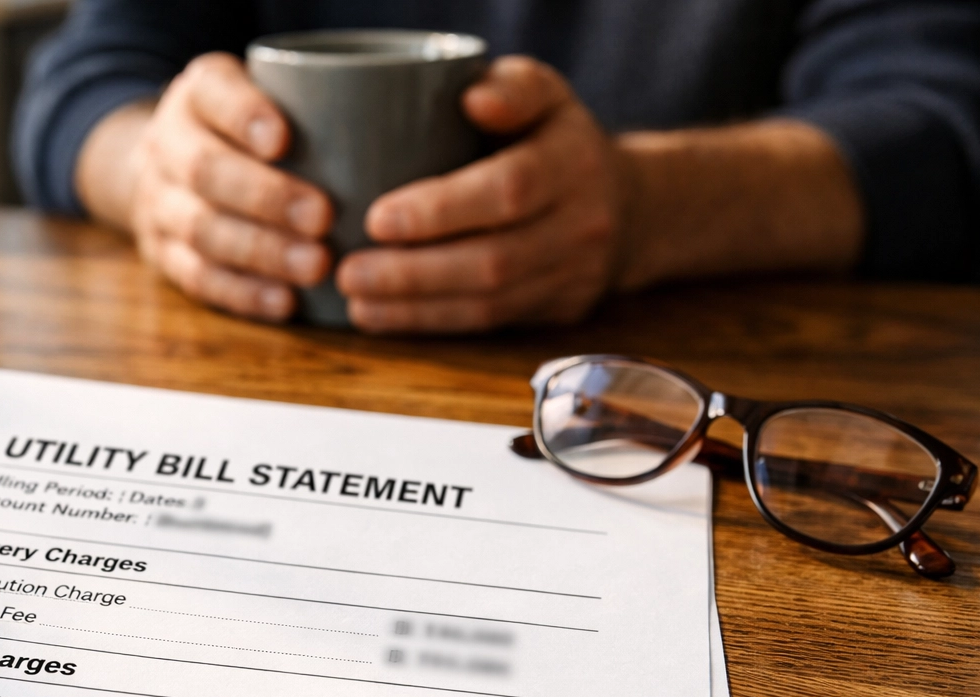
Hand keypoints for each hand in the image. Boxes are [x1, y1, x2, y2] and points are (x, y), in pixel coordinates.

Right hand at [121, 53, 333, 321]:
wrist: (169, 167)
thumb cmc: (247, 132)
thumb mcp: (266, 95)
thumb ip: (314, 102)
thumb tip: (406, 128)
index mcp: (196, 94)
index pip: (212, 93)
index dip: (244, 116)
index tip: (283, 139)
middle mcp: (168, 146)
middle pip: (205, 171)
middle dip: (266, 196)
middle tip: (322, 216)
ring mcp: (159, 205)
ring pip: (202, 230)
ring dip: (262, 252)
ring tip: (316, 266)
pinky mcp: (163, 255)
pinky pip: (198, 278)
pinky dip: (244, 292)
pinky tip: (285, 301)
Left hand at [336, 56, 628, 333]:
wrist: (631, 207)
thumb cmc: (557, 140)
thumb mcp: (544, 93)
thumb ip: (511, 87)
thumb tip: (472, 97)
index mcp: (573, 161)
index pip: (508, 190)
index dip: (440, 210)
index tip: (375, 219)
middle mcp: (583, 223)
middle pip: (493, 261)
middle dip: (413, 274)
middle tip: (348, 272)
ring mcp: (574, 275)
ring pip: (488, 305)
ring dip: (414, 308)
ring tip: (355, 301)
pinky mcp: (558, 311)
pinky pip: (489, 325)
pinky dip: (431, 324)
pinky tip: (384, 317)